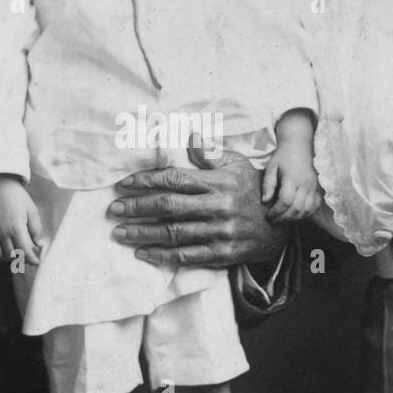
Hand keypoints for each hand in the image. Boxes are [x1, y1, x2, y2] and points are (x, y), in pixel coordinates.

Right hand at [0, 174, 42, 264]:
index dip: (32, 259)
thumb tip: (38, 244)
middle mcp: (2, 233)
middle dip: (22, 258)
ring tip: (15, 253)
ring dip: (8, 258)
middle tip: (27, 254)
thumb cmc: (18, 198)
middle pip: (12, 255)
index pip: (25, 251)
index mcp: (16, 228)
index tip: (37, 262)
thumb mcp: (32, 211)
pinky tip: (0, 253)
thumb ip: (36, 229)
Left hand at [107, 140, 286, 269]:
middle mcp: (218, 207)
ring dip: (142, 233)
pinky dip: (161, 255)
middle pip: (169, 207)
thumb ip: (211, 153)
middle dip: (137, 208)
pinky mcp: (222, 254)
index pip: (176, 178)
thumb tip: (190, 136)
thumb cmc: (251, 190)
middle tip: (113, 210)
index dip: (147, 181)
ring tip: (119, 232)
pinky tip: (142, 253)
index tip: (124, 184)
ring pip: (173, 233)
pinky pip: (186, 256)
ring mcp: (220, 232)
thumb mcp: (238, 164)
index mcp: (218, 182)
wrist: (278, 226)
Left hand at [261, 153, 321, 222]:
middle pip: (296, 208)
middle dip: (283, 218)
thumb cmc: (283, 156)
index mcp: (292, 179)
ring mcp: (313, 187)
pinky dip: (306, 213)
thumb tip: (265, 201)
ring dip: (294, 218)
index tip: (268, 215)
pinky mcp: (317, 188)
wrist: (299, 145)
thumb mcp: (271, 167)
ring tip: (283, 218)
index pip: (285, 201)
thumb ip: (268, 184)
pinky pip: (314, 206)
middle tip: (273, 220)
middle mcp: (305, 184)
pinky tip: (296, 215)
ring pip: (306, 210)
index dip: (276, 212)